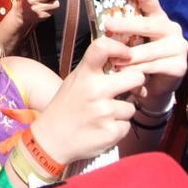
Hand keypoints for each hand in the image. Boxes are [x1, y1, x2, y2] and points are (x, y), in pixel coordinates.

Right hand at [31, 37, 141, 164]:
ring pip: (131, 107)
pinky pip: (126, 125)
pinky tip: (101, 128)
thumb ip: (95, 70)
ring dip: (121, 112)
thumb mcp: (75, 81)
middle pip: (136, 77)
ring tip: (102, 115)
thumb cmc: (65, 107)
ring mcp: (104, 112)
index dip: (120, 48)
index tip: (127, 54)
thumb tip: (124, 60)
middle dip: (135, 84)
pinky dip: (117, 128)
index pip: (103, 48)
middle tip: (126, 89)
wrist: (51, 140)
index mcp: (84, 74)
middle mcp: (95, 90)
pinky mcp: (111, 132)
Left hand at [102, 0, 187, 112]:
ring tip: (113, 60)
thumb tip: (103, 20)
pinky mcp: (180, 65)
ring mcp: (179, 46)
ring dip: (129, 56)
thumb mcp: (131, 42)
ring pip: (149, 50)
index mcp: (159, 18)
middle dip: (126, 25)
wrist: (155, 88)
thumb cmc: (139, 59)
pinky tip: (126, 73)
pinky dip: (138, 71)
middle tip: (107, 25)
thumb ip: (124, 32)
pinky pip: (154, 67)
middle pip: (148, 24)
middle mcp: (172, 29)